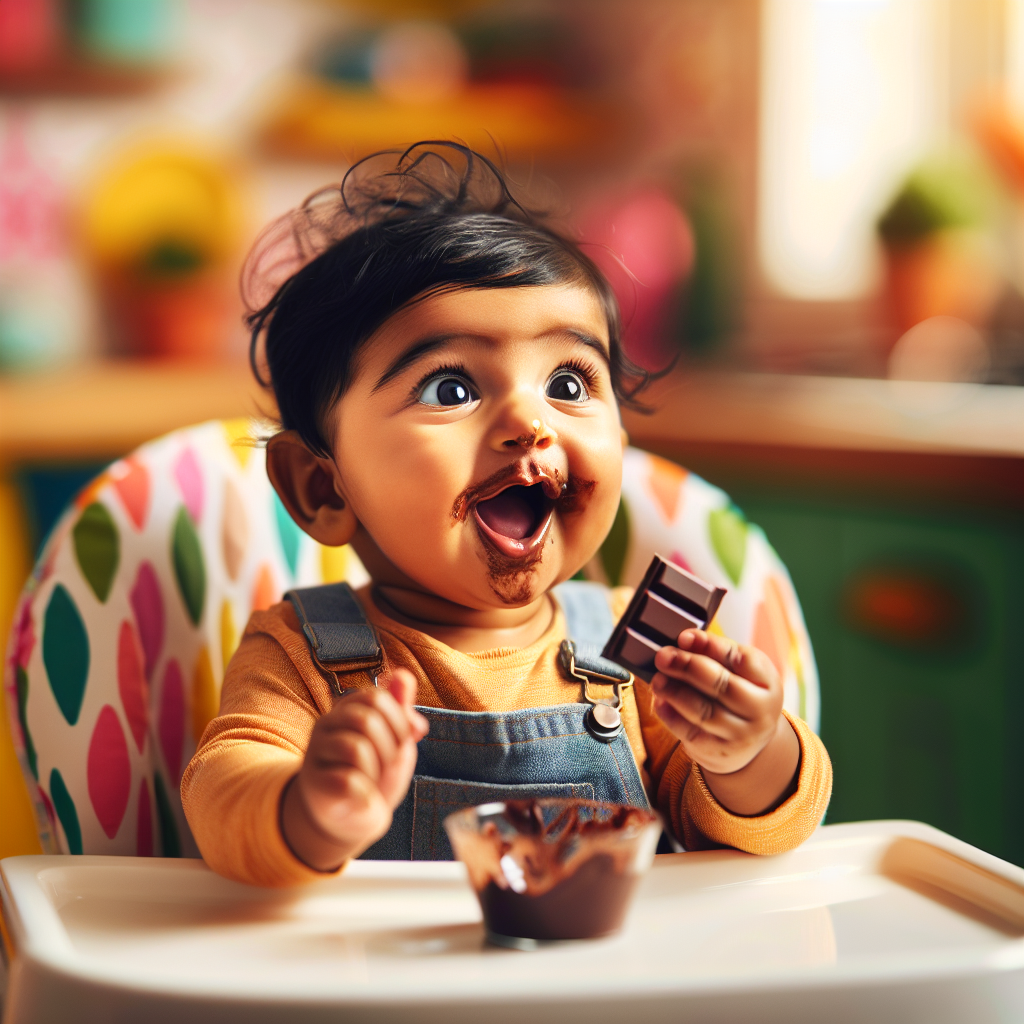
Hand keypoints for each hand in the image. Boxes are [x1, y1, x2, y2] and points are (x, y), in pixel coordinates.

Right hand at [281, 668, 427, 869]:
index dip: (398, 721)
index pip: (375, 697)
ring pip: (356, 749)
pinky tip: (360, 796)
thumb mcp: (395, 738)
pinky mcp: (314, 784)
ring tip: (370, 780)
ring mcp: (316, 753)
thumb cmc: (375, 771)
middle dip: (389, 747)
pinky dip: (366, 793)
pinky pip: (348, 782)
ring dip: (376, 771)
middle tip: (386, 764)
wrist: (353, 815)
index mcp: (347, 708)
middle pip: (366, 720)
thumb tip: (405, 676)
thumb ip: (401, 709)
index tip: (401, 741)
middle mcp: (326, 724)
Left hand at [651, 630, 799, 815]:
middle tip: (663, 655)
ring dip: (675, 692)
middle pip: (721, 685)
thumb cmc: (740, 696)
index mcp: (768, 682)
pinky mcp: (719, 753)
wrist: (749, 744)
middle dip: (687, 667)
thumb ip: (715, 653)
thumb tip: (685, 639)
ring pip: (703, 711)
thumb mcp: (739, 672)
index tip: (684, 637)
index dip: (712, 646)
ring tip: (658, 680)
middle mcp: (760, 711)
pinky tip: (660, 701)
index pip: (744, 659)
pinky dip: (671, 715)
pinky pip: (690, 732)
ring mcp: (741, 735)